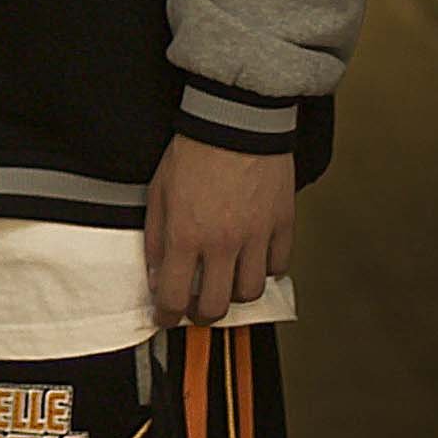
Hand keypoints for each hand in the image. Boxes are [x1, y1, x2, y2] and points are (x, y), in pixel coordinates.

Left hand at [143, 135, 294, 328]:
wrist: (235, 120)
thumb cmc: (194, 151)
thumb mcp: (158, 192)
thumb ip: (155, 238)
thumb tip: (157, 273)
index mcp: (186, 235)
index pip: (174, 297)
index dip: (167, 316)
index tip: (165, 317)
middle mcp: (222, 243)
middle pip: (217, 306)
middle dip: (202, 315)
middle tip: (197, 308)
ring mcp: (256, 236)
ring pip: (250, 292)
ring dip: (235, 294)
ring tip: (226, 282)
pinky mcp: (282, 224)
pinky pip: (279, 265)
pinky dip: (266, 270)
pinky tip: (254, 261)